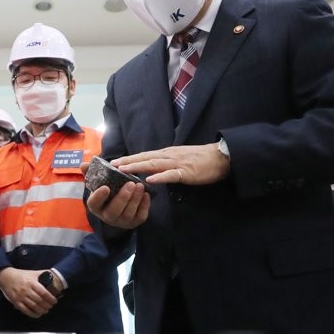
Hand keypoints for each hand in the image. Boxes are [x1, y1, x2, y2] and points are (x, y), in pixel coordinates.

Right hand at [0, 268, 56, 318]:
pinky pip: (25, 310)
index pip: (43, 292)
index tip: (54, 301)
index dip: (50, 298)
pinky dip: (33, 314)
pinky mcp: (16, 302)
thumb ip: (43, 274)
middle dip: (47, 305)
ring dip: (42, 310)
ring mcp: (20, 297)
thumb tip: (54, 274)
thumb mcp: (32, 273)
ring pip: (33, 306)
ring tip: (46, 310)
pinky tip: (38, 314)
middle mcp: (26, 290)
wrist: (6, 277)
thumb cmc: (20, 275)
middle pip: (39, 301)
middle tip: (51, 306)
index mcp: (31, 282)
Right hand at [86, 179, 149, 229]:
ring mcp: (121, 221)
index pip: (94, 203)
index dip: (99, 197)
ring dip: (135, 199)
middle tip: (130, 183)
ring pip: (128, 214)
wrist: (120, 206)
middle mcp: (107, 216)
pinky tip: (146, 194)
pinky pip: (140, 216)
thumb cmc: (108, 192)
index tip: (106, 187)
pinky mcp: (135, 222)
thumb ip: (91, 173)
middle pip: (113, 211)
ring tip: (140, 185)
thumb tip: (83, 164)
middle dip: (122, 198)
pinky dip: (144, 205)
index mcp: (96, 206)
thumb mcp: (99, 183)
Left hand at [112, 143, 229, 185]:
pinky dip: (159, 177)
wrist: (221, 157)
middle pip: (145, 158)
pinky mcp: (187, 173)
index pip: (144, 156)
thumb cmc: (201, 159)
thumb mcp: (179, 158)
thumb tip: (151, 169)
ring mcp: (177, 164)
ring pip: (154, 164)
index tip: (114, 162)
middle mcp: (169, 156)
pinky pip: (171, 175)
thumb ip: (165, 162)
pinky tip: (149, 180)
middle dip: (128, 162)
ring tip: (123, 169)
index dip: (129, 158)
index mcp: (167, 154)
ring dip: (137, 166)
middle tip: (112, 165)